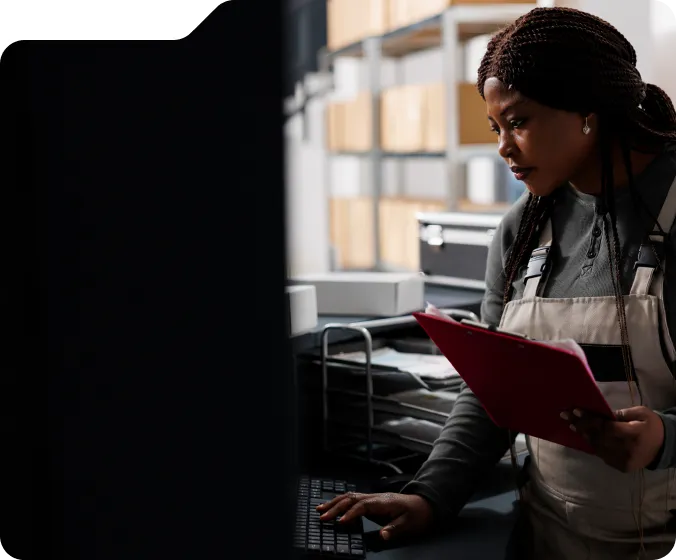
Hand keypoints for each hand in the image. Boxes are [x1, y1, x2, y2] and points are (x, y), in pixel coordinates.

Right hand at [316, 492, 433, 540]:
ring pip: (349, 497)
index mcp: (382, 502)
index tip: (340, 522)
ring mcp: (371, 497)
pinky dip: (340, 502)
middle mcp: (374, 497)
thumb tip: (382, 535)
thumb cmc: (415, 514)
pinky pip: (352, 499)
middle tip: (323, 517)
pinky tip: (332, 507)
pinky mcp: (370, 501)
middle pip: (351, 499)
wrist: (422, 504)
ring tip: (320, 510)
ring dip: (334, 503)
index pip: (362, 506)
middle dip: (336, 507)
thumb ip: (394, 528)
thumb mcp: (408, 524)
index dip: (350, 513)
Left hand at [562, 406, 664, 472]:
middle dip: (581, 426)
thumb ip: (620, 414)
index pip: (607, 427)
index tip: (575, 410)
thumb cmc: (650, 425)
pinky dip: (593, 445)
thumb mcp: (639, 413)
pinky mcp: (622, 467)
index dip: (590, 419)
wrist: (663, 446)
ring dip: (584, 436)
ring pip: (598, 448)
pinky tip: (585, 436)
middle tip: (566, 416)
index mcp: (634, 434)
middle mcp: (628, 450)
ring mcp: (624, 461)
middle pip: (599, 438)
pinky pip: (602, 455)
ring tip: (573, 426)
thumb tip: (600, 413)